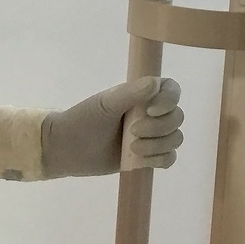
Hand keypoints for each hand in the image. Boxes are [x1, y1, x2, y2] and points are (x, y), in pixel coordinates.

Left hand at [40, 77, 182, 178]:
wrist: (67, 149)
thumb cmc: (82, 120)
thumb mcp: (105, 105)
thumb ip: (130, 94)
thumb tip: (155, 83)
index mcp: (140, 94)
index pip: (171, 90)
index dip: (169, 100)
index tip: (152, 110)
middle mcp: (149, 113)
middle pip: (176, 117)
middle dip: (158, 128)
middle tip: (132, 132)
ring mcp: (151, 135)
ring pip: (174, 138)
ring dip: (157, 145)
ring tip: (132, 149)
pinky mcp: (148, 156)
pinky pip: (169, 158)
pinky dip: (160, 159)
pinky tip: (141, 160)